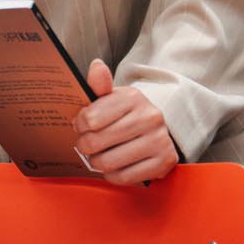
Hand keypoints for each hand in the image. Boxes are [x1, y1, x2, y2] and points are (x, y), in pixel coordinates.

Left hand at [73, 59, 178, 185]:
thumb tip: (96, 66)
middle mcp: (150, 117)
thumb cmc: (124, 114)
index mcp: (133, 97)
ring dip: (96, 162)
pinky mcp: (164, 162)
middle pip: (96, 142)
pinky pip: (124, 177)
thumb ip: (99, 85)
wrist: (154, 129)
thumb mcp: (111, 97)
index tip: (81, 126)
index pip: (90, 118)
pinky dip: (112, 175)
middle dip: (85, 146)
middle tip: (86, 144)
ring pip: (108, 162)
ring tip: (98, 156)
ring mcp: (159, 140)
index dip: (79, 126)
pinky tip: (113, 166)